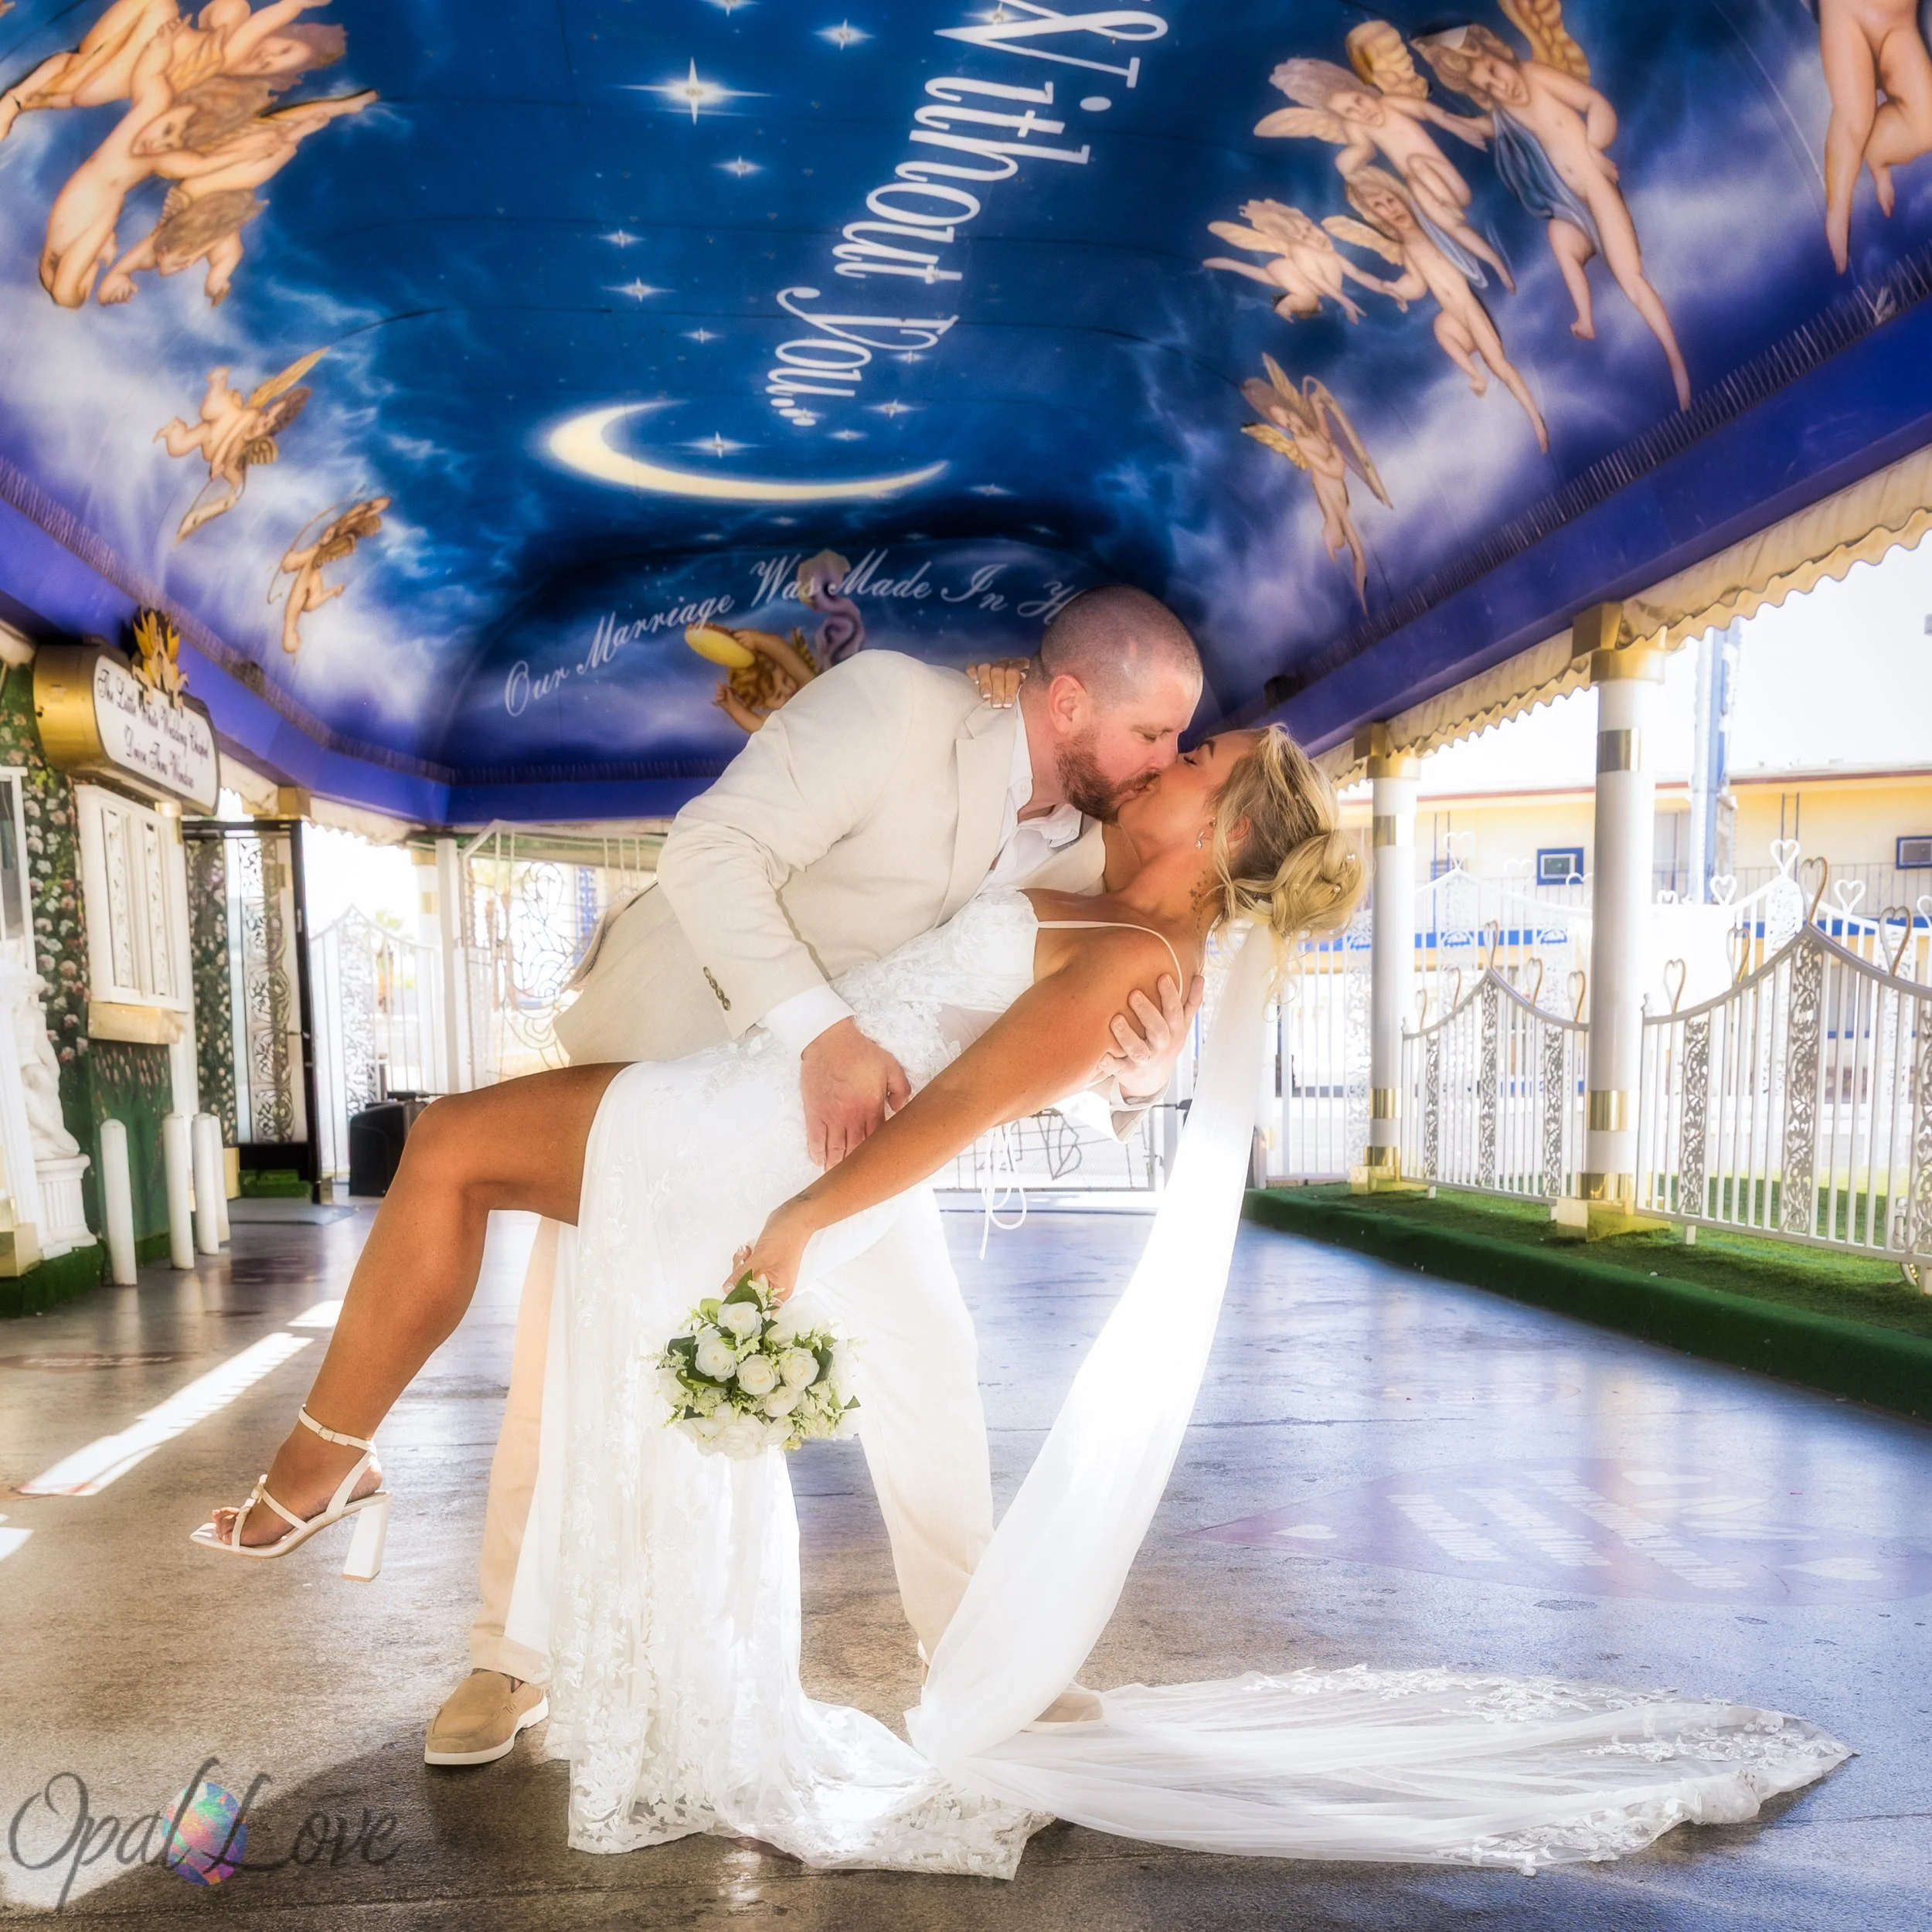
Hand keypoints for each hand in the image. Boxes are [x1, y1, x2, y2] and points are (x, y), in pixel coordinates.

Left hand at [728, 1202, 813, 1304]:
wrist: (793, 1217)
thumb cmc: (784, 1240)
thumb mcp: (761, 1259)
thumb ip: (743, 1276)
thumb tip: (727, 1290)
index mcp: (780, 1291)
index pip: (761, 1310)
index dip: (745, 1308)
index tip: (729, 1302)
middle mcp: (774, 1286)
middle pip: (749, 1294)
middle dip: (740, 1279)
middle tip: (741, 1262)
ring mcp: (768, 1274)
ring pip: (745, 1279)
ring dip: (741, 1266)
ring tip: (745, 1251)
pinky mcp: (763, 1263)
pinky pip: (747, 1268)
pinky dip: (744, 1260)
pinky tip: (746, 1249)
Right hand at [800, 1018, 910, 1167]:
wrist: (829, 1040)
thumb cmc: (860, 1052)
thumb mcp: (890, 1066)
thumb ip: (901, 1089)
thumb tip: (901, 1108)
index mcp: (872, 1108)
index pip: (877, 1140)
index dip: (878, 1154)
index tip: (880, 1164)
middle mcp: (851, 1117)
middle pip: (855, 1151)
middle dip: (857, 1166)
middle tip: (859, 1179)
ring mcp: (830, 1117)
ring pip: (835, 1150)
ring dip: (837, 1165)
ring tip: (838, 1176)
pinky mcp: (813, 1113)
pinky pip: (814, 1140)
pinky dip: (817, 1153)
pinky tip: (820, 1161)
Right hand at [966, 658, 1028, 706]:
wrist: (1011, 704)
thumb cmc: (1022, 702)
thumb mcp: (1027, 697)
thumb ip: (1026, 697)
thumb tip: (1026, 706)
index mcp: (1021, 666)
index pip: (1014, 672)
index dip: (1010, 688)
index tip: (1007, 703)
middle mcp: (1006, 663)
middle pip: (999, 670)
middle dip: (998, 688)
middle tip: (997, 704)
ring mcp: (992, 665)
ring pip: (985, 667)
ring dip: (985, 683)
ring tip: (986, 697)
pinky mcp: (979, 669)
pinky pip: (973, 667)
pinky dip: (973, 674)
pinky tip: (974, 683)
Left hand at [1096, 971, 1203, 1100]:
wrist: (1153, 1081)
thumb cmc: (1167, 1043)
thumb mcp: (1182, 1026)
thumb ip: (1190, 1002)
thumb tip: (1200, 976)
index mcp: (1175, 1032)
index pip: (1175, 1012)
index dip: (1171, 996)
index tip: (1163, 977)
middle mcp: (1162, 1046)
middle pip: (1158, 1030)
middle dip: (1147, 1012)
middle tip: (1134, 994)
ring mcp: (1145, 1060)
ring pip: (1138, 1050)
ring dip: (1127, 1036)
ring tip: (1116, 1019)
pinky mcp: (1128, 1071)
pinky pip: (1118, 1069)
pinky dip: (1110, 1064)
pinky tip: (1101, 1056)